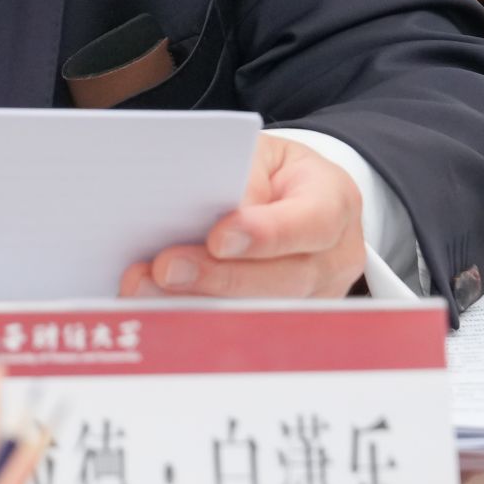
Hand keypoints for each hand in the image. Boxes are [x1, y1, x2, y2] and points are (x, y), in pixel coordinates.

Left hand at [118, 134, 364, 299]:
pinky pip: (246, 328)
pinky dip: (199, 318)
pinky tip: (159, 307)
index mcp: (335, 201)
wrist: (294, 197)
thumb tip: (208, 218)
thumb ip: (241, 177)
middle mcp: (335, 257)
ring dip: (199, 303)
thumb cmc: (273, 173)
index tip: (218, 239)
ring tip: (147, 288)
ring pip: (262, 312)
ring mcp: (318, 298)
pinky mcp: (290, 322)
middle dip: (219, 276)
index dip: (267, 235)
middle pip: (285, 278)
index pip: (313, 221)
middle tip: (165, 268)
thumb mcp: (262, 155)